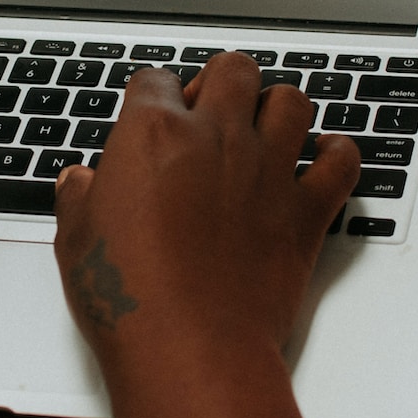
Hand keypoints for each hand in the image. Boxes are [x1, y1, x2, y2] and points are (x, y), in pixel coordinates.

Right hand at [51, 51, 358, 383]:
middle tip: (210, 113)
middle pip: (233, 69)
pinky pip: (340, 162)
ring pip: (291, 102)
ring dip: (277, 109)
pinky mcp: (305, 212)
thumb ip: (80, 198)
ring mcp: (267, 171)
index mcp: (152, 134)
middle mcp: (216, 138)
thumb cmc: (129, 297)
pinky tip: (322, 159)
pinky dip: (337, 155)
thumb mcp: (76, 240)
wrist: (190, 348)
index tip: (150, 114)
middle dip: (222, 82)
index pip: (154, 81)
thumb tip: (80, 182)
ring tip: (264, 130)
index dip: (151, 96)